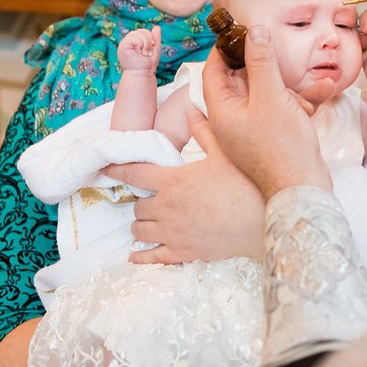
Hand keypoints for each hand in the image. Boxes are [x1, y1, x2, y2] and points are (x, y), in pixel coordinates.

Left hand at [105, 108, 266, 263]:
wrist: (261, 222)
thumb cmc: (244, 185)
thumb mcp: (224, 152)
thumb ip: (203, 131)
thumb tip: (190, 109)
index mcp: (172, 182)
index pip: (133, 174)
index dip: (116, 171)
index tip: (105, 169)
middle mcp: (165, 209)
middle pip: (137, 205)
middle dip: (141, 200)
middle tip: (149, 198)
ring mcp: (172, 234)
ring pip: (140, 231)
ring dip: (140, 224)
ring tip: (147, 221)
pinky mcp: (182, 253)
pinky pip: (153, 258)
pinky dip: (141, 257)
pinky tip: (135, 256)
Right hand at [117, 25, 160, 73]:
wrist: (143, 73)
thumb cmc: (148, 64)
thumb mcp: (154, 48)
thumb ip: (155, 38)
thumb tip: (157, 27)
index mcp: (134, 41)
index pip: (143, 31)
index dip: (150, 37)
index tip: (151, 48)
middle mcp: (128, 41)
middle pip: (141, 31)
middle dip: (148, 42)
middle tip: (147, 53)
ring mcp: (124, 43)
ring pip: (138, 34)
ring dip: (145, 45)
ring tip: (144, 54)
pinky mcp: (123, 46)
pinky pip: (134, 38)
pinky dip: (140, 45)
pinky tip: (139, 53)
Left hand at [202, 25, 331, 198]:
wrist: (304, 189)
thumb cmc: (282, 147)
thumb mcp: (271, 96)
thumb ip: (261, 62)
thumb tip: (254, 31)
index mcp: (222, 112)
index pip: (212, 72)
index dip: (224, 48)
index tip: (238, 30)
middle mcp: (232, 121)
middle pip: (241, 81)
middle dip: (265, 67)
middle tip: (278, 50)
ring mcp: (252, 130)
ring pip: (267, 95)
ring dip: (290, 87)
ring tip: (312, 87)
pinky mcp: (272, 137)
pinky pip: (282, 110)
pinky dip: (300, 101)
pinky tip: (325, 90)